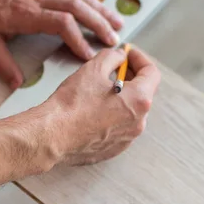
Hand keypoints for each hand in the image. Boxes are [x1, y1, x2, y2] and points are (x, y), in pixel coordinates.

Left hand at [0, 0, 123, 88]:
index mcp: (24, 13)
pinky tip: (96, 8)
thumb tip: (18, 83)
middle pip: (77, 6)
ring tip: (116, 21)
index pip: (61, 23)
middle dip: (99, 22)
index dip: (78, 39)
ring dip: (99, 8)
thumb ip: (2, 63)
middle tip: (115, 39)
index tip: (88, 55)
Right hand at [43, 47, 160, 165]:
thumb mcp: (93, 69)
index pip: (151, 73)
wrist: (52, 136)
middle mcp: (138, 122)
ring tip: (101, 89)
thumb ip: (112, 57)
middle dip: (130, 77)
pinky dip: (112, 115)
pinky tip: (94, 109)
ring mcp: (127, 138)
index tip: (128, 54)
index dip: (139, 59)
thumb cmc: (72, 105)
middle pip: (142, 93)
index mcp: (139, 100)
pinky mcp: (114, 149)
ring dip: (121, 97)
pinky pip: (119, 127)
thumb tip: (118, 57)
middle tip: (114, 68)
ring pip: (130, 111)